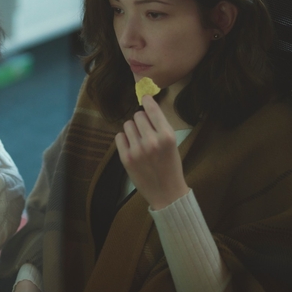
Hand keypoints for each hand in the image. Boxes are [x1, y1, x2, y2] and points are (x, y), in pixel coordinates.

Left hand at [115, 95, 188, 209]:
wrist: (166, 193)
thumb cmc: (171, 166)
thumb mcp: (172, 143)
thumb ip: (160, 126)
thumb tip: (147, 105)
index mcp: (167, 136)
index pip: (152, 109)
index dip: (147, 101)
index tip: (145, 98)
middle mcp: (152, 141)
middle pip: (138, 115)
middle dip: (142, 120)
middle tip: (146, 131)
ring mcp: (137, 150)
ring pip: (128, 125)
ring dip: (133, 130)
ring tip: (140, 141)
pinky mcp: (126, 158)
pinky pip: (119, 137)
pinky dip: (124, 140)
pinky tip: (132, 147)